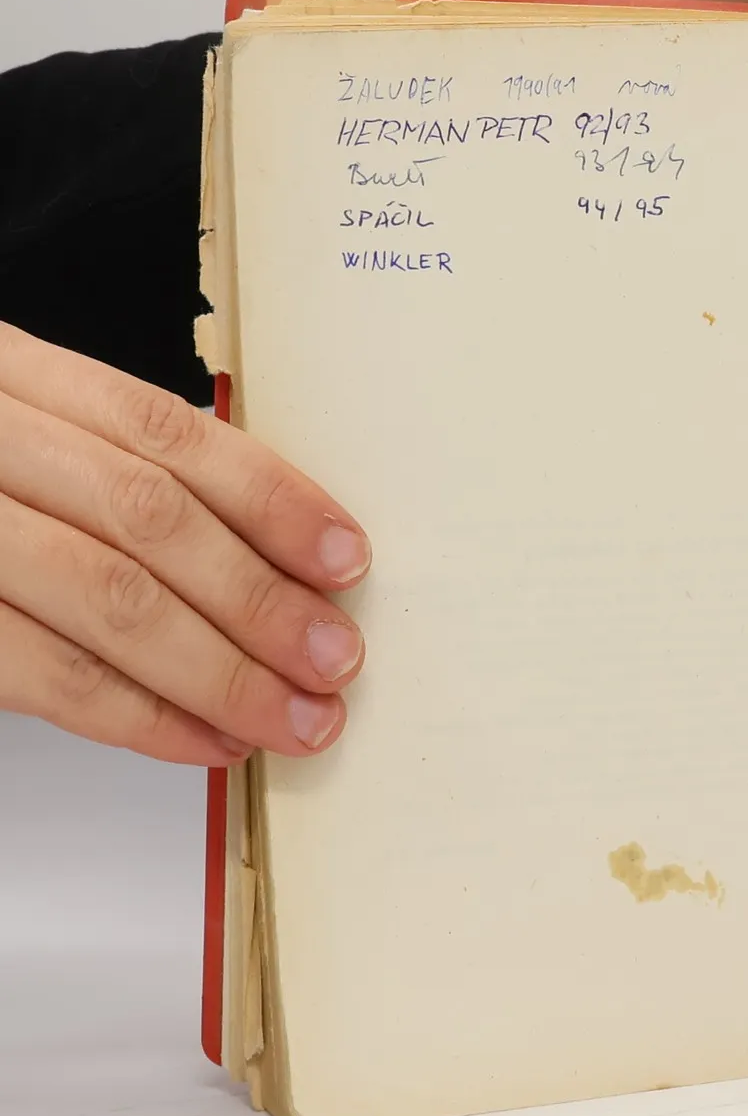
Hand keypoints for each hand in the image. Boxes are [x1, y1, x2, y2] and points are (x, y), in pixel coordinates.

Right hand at [0, 325, 369, 765]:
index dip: (271, 498)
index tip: (345, 558)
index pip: (166, 430)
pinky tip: (203, 740)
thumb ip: (111, 471)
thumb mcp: (19, 435)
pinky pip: (38, 670)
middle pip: (148, 519)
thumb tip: (271, 556)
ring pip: (104, 596)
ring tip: (291, 719)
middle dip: (259, 600)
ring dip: (218, 671)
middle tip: (334, 660)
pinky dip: (134, 714)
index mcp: (10, 374)